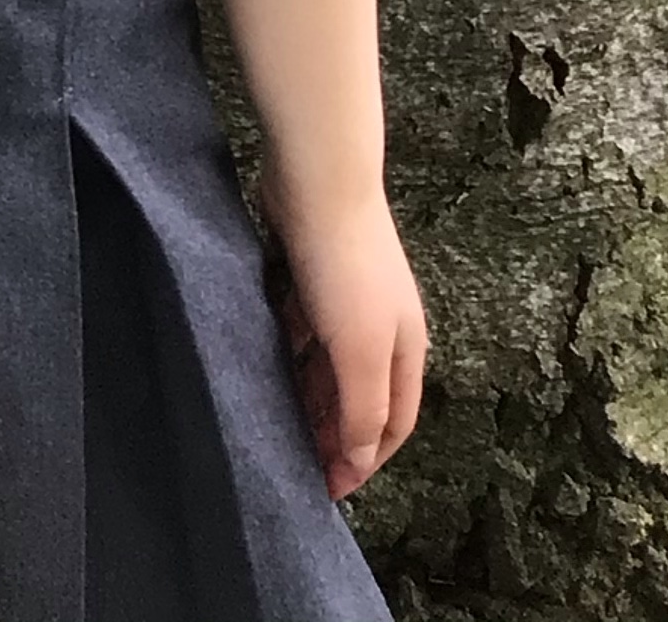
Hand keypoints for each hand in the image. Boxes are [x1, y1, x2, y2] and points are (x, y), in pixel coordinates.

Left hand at [257, 185, 426, 501]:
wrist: (319, 179)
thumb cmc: (346, 269)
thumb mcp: (360, 351)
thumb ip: (362, 410)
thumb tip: (358, 462)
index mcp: (405, 350)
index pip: (393, 424)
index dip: (364, 460)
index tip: (327, 488)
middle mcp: (382, 326)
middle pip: (360, 394)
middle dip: (333, 430)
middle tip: (294, 458)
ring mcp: (347, 296)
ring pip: (328, 361)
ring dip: (307, 392)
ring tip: (274, 418)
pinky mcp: (313, 270)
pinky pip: (302, 325)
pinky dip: (288, 348)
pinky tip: (262, 358)